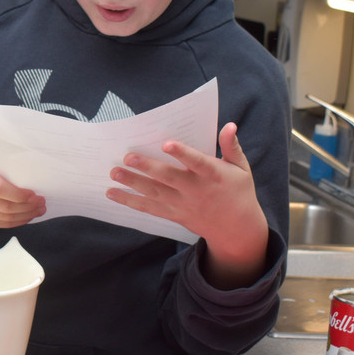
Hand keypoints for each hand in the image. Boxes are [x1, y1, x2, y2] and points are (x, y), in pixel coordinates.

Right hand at [0, 149, 45, 228]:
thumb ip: (12, 165)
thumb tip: (36, 177)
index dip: (19, 195)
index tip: (35, 195)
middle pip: (2, 206)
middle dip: (27, 207)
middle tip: (40, 204)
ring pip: (2, 218)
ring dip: (24, 216)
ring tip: (36, 210)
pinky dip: (15, 222)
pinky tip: (24, 216)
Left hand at [105, 122, 267, 288]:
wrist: (237, 229)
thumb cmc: (238, 191)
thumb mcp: (241, 168)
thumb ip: (231, 146)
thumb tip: (229, 125)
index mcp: (213, 175)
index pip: (197, 162)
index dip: (182, 153)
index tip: (166, 143)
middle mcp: (196, 190)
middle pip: (168, 178)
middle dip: (147, 167)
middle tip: (126, 157)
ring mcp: (183, 204)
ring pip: (155, 194)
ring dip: (132, 183)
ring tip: (113, 173)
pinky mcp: (174, 214)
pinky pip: (150, 208)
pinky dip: (130, 201)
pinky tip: (112, 194)